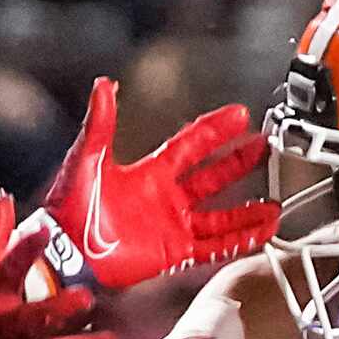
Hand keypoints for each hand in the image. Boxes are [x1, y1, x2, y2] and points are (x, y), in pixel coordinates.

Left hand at [42, 78, 278, 290]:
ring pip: (220, 217)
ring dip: (247, 211)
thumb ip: (101, 122)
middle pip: (213, 177)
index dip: (215, 129)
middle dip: (239, 163)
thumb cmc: (69, 206)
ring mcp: (173, 226)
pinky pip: (213, 247)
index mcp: (150, 172)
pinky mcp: (174, 253)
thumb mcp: (86, 157)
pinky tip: (260, 233)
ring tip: (274, 204)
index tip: (240, 114)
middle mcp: (166, 197)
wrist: (64, 250)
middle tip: (264, 148)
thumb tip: (103, 85)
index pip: (191, 144)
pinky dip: (238, 241)